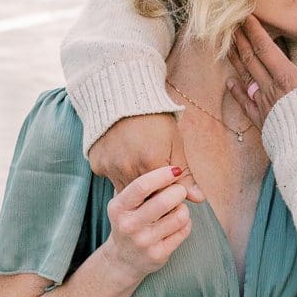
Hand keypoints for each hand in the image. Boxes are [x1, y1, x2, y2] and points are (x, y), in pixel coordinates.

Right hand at [88, 113, 202, 201]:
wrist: (123, 97)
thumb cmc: (155, 119)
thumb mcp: (175, 143)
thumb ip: (185, 175)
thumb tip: (199, 199)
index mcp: (150, 164)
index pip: (163, 197)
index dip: (169, 196)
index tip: (173, 189)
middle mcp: (128, 169)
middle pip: (143, 197)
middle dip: (153, 194)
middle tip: (158, 178)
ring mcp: (110, 167)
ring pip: (126, 191)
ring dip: (136, 189)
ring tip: (142, 166)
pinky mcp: (97, 164)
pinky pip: (111, 178)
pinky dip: (120, 175)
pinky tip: (126, 159)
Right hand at [101, 166, 197, 284]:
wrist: (122, 260)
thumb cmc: (129, 220)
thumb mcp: (126, 203)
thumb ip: (143, 186)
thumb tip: (174, 167)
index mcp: (118, 207)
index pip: (142, 186)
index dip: (163, 175)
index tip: (175, 170)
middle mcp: (128, 225)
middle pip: (164, 201)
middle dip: (178, 191)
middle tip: (179, 190)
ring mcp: (143, 242)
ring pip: (180, 216)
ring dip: (184, 208)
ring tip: (177, 209)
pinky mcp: (158, 255)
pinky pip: (184, 230)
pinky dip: (186, 223)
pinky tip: (177, 223)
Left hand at [227, 17, 296, 126]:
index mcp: (287, 77)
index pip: (265, 48)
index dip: (254, 31)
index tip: (244, 16)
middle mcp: (271, 89)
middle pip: (252, 60)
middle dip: (241, 40)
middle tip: (229, 24)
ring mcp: (265, 106)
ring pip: (246, 78)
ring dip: (236, 60)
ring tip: (227, 45)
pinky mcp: (263, 123)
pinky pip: (245, 104)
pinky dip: (237, 91)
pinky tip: (231, 82)